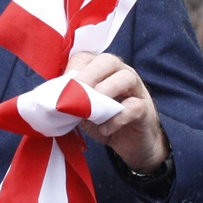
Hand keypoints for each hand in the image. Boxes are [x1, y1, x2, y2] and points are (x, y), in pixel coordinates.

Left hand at [66, 51, 168, 171]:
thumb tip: (56, 98)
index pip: (86, 58)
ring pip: (126, 77)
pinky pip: (133, 106)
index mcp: (102, 70)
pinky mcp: (145, 109)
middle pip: (108, 60)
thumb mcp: (83, 110)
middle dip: (89, 76)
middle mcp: (121, 73)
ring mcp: (136, 89)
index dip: (72, 70)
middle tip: (76, 94)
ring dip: (105, 91)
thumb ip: (72, 100)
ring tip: (91, 110)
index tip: (62, 89)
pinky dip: (116, 118)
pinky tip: (104, 128)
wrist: (130, 144)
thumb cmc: (104, 121)